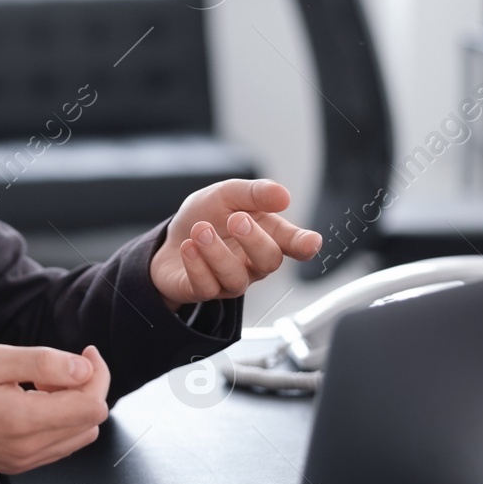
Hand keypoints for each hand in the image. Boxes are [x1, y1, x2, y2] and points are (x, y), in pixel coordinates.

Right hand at [0, 344, 109, 474]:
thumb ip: (43, 363)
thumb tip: (83, 369)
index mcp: (24, 421)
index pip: (93, 406)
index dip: (97, 374)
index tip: (85, 353)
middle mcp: (28, 449)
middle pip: (91, 422)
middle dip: (86, 388)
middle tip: (60, 365)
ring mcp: (23, 461)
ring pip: (78, 436)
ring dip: (73, 406)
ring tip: (44, 383)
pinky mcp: (17, 463)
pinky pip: (58, 446)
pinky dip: (58, 421)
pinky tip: (35, 401)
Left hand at [150, 179, 321, 311]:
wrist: (171, 237)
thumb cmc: (208, 217)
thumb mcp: (227, 194)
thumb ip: (254, 193)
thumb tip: (283, 195)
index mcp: (266, 236)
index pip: (293, 244)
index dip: (304, 244)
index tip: (311, 242)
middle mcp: (252, 262)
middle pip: (268, 262)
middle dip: (255, 241)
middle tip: (237, 220)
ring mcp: (229, 280)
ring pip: (235, 278)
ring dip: (217, 252)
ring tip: (201, 229)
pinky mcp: (203, 290)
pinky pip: (206, 286)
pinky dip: (196, 265)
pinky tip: (188, 247)